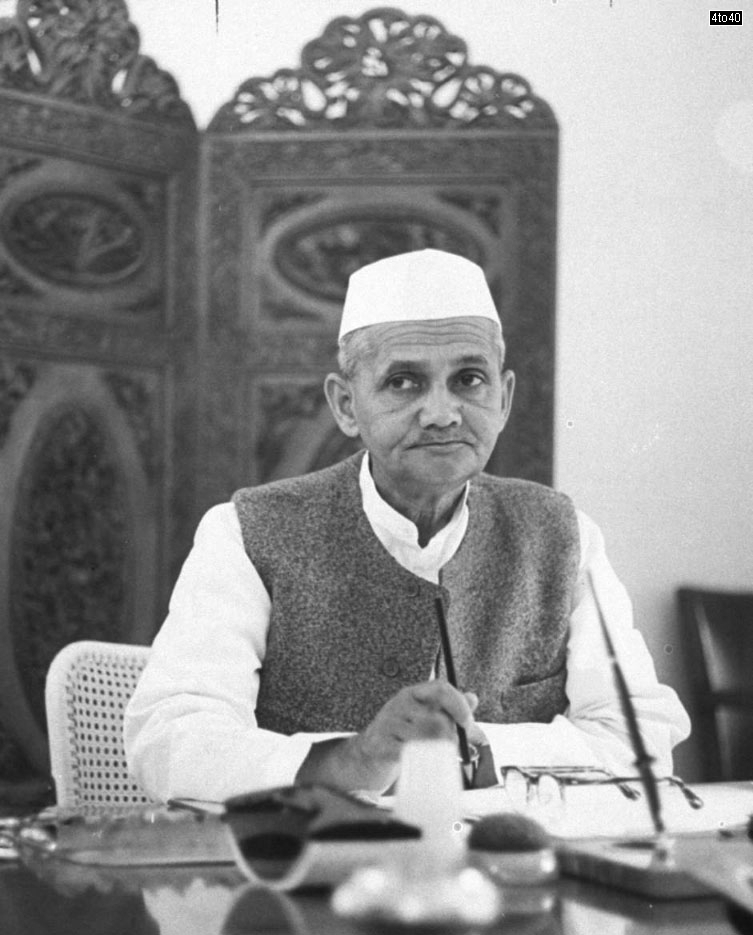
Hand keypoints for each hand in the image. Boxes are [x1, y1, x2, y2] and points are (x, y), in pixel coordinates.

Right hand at [296, 681, 480, 792]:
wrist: (365, 757)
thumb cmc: (399, 736)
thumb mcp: (424, 717)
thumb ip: (449, 709)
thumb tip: (473, 697)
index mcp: (412, 695)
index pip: (441, 688)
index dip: (459, 703)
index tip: (467, 722)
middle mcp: (401, 705)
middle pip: (438, 717)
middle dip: (453, 735)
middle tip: (457, 747)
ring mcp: (389, 724)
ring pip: (427, 736)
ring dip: (440, 750)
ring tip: (441, 757)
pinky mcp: (382, 745)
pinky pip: (410, 753)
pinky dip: (422, 760)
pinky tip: (423, 763)